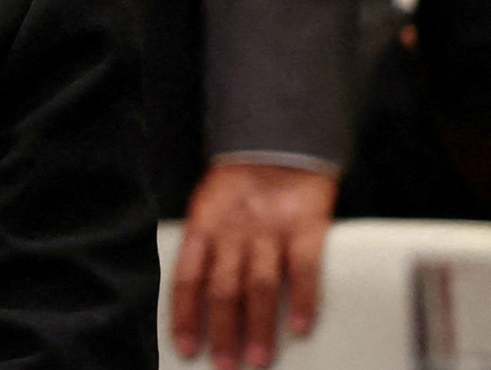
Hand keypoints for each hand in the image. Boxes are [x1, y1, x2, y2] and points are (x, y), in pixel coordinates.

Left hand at [172, 163, 335, 369]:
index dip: (185, 315)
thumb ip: (204, 246)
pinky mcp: (305, 227)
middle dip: (222, 331)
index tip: (187, 348)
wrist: (278, 142)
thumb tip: (195, 296)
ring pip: (259, 286)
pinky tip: (300, 327)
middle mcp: (233, 232)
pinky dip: (303, 300)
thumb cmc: (239, 183)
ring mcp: (269, 231)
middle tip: (224, 366)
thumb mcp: (208, 207)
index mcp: (203, 226)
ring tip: (258, 359)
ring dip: (258, 326)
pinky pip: (303, 268)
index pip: (187, 278)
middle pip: (222, 289)